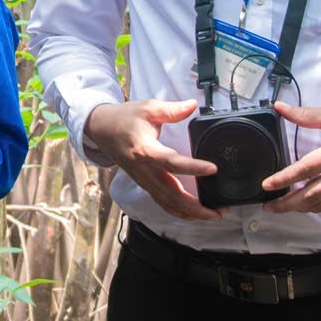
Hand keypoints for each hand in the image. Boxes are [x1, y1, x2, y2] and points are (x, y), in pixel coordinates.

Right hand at [85, 99, 221, 221]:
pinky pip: (162, 202)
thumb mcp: (147, 108)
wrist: (100, 129)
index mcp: (145, 150)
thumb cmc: (123, 118)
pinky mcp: (143, 184)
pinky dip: (178, 212)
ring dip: (190, 213)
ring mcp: (143, 180)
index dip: (193, 168)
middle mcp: (144, 170)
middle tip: (219, 210)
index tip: (212, 169)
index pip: (172, 162)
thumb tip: (192, 105)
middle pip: (172, 194)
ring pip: (168, 203)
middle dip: (196, 207)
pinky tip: (193, 214)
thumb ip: (172, 109)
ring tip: (212, 215)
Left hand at [261, 103, 320, 212]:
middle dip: (287, 203)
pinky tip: (303, 205)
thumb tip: (279, 107)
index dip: (284, 179)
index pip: (305, 169)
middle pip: (311, 194)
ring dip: (299, 208)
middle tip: (268, 206)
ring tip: (280, 207)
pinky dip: (316, 206)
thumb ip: (305, 115)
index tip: (266, 185)